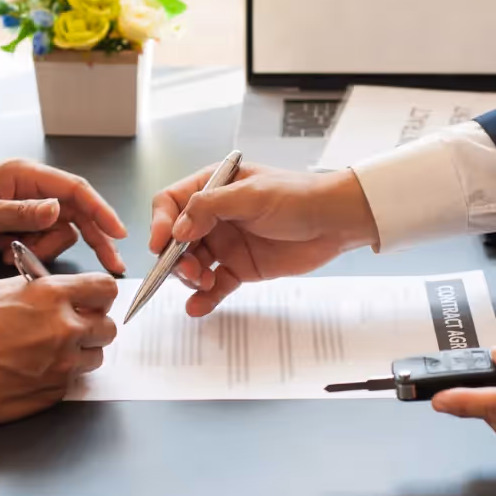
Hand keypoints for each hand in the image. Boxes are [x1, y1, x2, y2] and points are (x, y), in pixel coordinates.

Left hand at [0, 159, 127, 273]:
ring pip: (58, 233)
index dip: (101, 211)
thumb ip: (20, 213)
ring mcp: (27, 208)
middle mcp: (32, 190)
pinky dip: (28, 252)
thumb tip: (56, 210)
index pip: (75, 190)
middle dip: (94, 239)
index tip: (119, 233)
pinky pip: (39, 242)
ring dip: (41, 249)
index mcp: (26, 175)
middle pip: (77, 214)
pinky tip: (2, 252)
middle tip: (112, 264)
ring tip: (10, 253)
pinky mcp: (19, 225)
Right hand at [0, 274, 118, 424]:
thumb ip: (34, 288)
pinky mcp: (56, 391)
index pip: (105, 289)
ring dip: (80, 353)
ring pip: (95, 357)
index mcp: (52, 296)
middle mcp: (65, 329)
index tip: (95, 300)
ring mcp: (63, 364)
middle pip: (108, 327)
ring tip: (50, 351)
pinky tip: (35, 370)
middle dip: (93, 327)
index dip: (101, 295)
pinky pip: (73, 381)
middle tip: (74, 328)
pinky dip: (60, 376)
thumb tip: (50, 289)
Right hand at [149, 163, 377, 315]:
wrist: (335, 222)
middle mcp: (214, 217)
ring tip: (205, 283)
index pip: (171, 203)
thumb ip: (211, 208)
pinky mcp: (240, 268)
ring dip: (191, 278)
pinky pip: (214, 286)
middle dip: (175, 258)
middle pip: (176, 240)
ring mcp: (226, 243)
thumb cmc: (299, 197)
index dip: (160, 223)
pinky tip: (198, 307)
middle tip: (190, 271)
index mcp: (213, 188)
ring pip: (192, 265)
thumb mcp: (253, 195)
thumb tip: (177, 229)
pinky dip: (204, 298)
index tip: (161, 244)